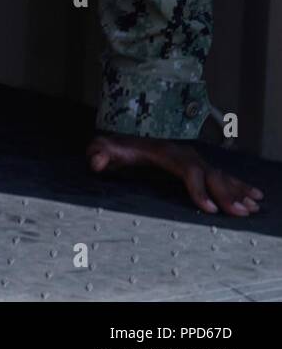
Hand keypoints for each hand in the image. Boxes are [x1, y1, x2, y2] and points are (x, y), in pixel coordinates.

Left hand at [88, 133, 263, 216]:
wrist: (128, 135)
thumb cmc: (119, 145)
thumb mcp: (106, 147)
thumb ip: (100, 152)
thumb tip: (94, 161)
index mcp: (167, 152)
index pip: (188, 171)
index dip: (198, 189)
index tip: (208, 208)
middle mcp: (185, 155)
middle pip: (210, 174)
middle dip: (226, 194)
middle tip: (240, 213)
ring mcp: (195, 160)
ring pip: (221, 175)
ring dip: (237, 192)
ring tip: (253, 208)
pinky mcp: (200, 166)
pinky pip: (224, 176)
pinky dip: (240, 186)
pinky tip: (255, 197)